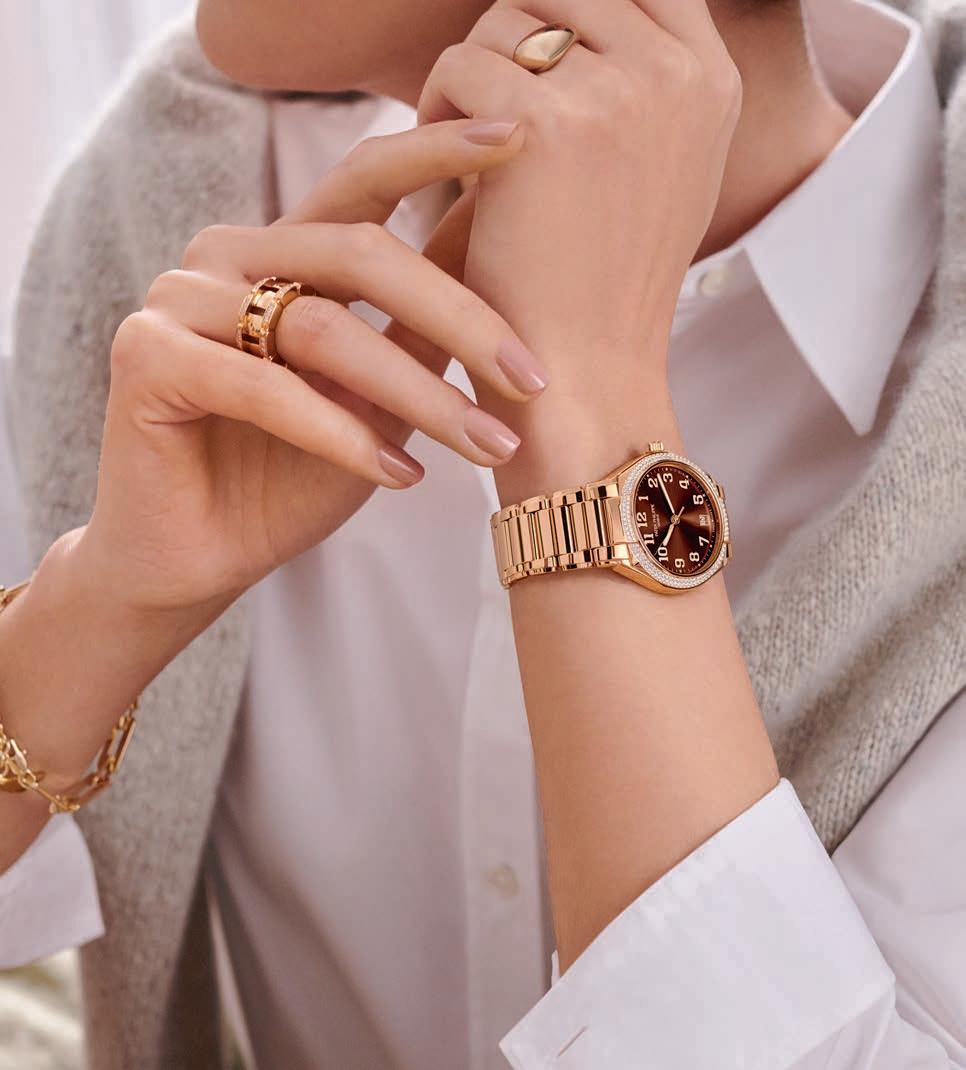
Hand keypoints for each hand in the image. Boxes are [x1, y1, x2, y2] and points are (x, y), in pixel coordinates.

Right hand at [80, 119, 547, 615]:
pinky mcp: (148, 359)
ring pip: (322, 326)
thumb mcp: (382, 396)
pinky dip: (342, 437)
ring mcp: (180, 300)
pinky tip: (400, 477)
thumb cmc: (292, 477)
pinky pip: (265, 389)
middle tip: (533, 381)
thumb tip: (496, 240)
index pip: (364, 181)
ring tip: (487, 447)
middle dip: (461, 319)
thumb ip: (423, 325)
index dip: (436, 151)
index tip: (516, 138)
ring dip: (419, 395)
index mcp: (283, 251)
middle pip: (360, 252)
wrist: (198, 559)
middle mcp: (229, 257)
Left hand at [418, 0, 741, 494]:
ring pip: (505, 21)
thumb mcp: (658, 170)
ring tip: (469, 151)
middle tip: (488, 115)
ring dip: (471, 79)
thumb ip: (640, 86)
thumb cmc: (603, 284)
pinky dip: (436, 113)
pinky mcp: (547, 124)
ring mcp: (618, 93)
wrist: (586, 372)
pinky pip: (462, 67)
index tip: (531, 71)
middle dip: (513, 46)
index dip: (571, 12)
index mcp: (712, 80)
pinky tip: (445, 171)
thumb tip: (574, 16)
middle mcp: (677, 73)